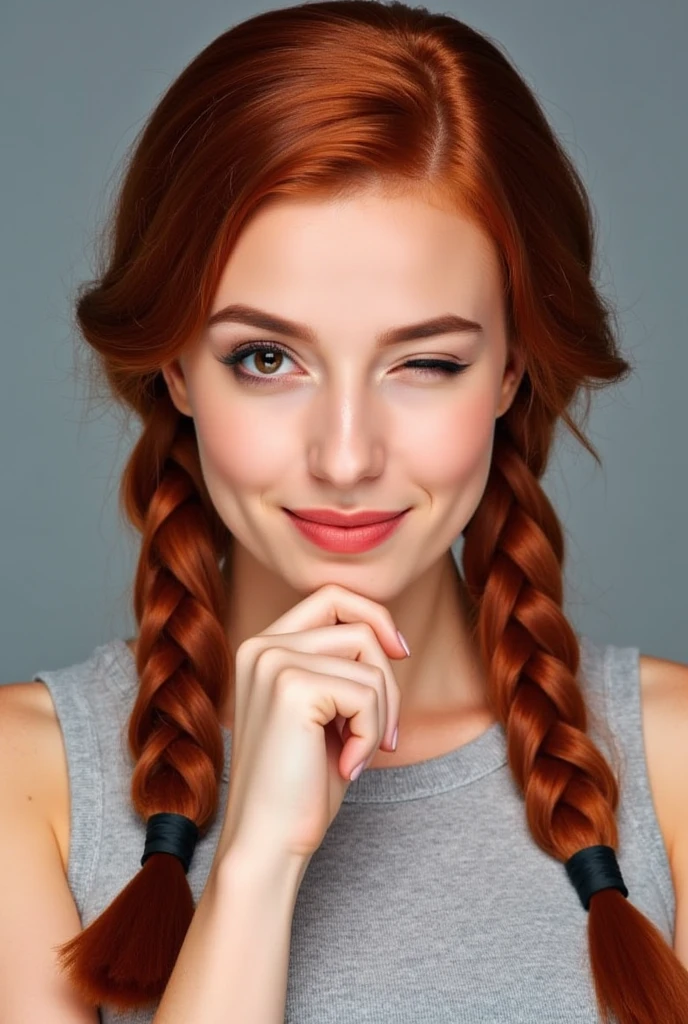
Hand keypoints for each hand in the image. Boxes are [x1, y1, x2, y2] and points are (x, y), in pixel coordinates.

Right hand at [216, 583, 407, 866]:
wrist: (268, 842)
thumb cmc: (300, 785)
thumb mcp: (325, 713)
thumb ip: (340, 668)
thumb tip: (389, 637)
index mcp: (263, 646)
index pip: (332, 597)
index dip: (374, 616)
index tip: (399, 653)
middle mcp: (262, 645)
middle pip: (359, 628)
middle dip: (387, 681)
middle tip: (384, 735)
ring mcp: (274, 662)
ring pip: (370, 662)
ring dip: (382, 714)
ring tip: (360, 753)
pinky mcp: (292, 687)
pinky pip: (367, 693)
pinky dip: (372, 733)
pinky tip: (348, 765)